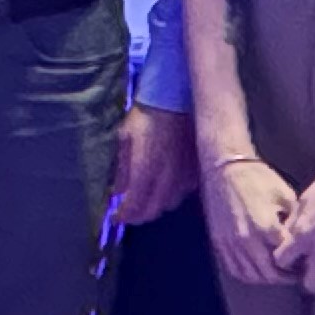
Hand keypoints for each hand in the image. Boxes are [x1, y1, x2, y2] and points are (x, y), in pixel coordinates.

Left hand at [112, 104, 198, 225]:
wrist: (176, 98)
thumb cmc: (146, 115)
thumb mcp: (125, 138)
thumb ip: (123, 169)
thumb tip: (118, 191)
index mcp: (145, 170)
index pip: (135, 206)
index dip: (124, 216)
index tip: (116, 217)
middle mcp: (167, 178)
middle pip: (153, 211)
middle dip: (139, 215)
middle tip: (130, 212)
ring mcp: (185, 175)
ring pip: (171, 203)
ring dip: (157, 205)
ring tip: (147, 199)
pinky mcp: (198, 169)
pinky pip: (185, 192)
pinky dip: (173, 194)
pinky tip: (166, 186)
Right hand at [203, 153, 299, 284]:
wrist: (224, 168)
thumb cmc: (258, 178)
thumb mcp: (285, 195)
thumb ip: (294, 222)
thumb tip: (303, 240)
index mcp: (266, 227)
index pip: (287, 258)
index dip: (299, 264)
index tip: (306, 263)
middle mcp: (247, 240)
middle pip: (269, 274)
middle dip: (285, 277)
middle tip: (295, 274)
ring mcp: (230, 244)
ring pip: (251, 276)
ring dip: (266, 279)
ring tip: (277, 274)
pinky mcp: (219, 243)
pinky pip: (234, 269)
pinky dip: (247, 275)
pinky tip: (257, 271)